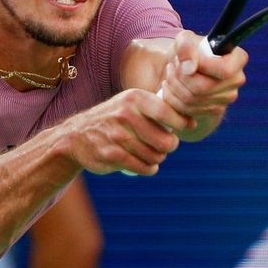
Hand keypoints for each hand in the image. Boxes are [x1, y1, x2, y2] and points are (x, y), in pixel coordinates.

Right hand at [57, 89, 187, 175]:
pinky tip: (148, 166)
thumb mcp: (130, 104)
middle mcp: (125, 114)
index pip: (167, 112)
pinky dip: (149, 169)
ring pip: (155, 156)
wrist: (76, 136)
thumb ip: (157, 109)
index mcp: (134, 98)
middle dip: (170, 146)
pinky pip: (143, 167)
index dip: (182, 122)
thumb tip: (191, 122)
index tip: (186, 126)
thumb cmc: (114, 119)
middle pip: (165, 140)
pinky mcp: (112, 155)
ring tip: (154, 155)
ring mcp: (117, 136)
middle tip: (166, 146)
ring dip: (158, 159)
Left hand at [159, 30, 246, 141]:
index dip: (201, 66)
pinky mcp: (215, 111)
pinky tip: (171, 87)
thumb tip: (190, 67)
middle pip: (203, 87)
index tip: (185, 59)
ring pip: (192, 100)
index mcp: (237, 58)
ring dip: (173, 86)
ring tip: (170, 74)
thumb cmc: (188, 51)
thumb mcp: (183, 40)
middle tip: (172, 66)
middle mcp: (237, 79)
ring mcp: (227, 98)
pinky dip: (173, 98)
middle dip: (180, 76)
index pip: (225, 70)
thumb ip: (185, 46)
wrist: (185, 69)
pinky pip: (187, 109)